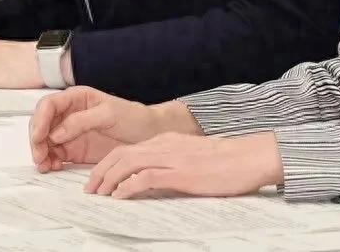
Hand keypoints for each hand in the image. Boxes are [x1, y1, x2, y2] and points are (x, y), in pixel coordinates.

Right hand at [29, 87, 199, 171]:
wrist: (149, 136)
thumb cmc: (133, 118)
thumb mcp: (109, 114)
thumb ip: (82, 120)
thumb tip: (56, 132)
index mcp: (77, 98)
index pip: (49, 105)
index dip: (40, 120)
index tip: (39, 137)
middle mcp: (70, 114)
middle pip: (42, 124)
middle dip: (37, 139)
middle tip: (39, 155)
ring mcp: (70, 133)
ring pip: (45, 141)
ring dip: (41, 153)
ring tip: (45, 165)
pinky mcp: (74, 150)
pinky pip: (55, 155)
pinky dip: (49, 162)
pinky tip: (52, 167)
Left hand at [86, 131, 283, 198]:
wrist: (249, 157)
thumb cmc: (226, 161)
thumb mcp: (192, 156)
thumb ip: (172, 161)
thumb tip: (155, 178)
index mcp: (167, 140)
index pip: (127, 148)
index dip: (108, 163)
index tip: (98, 178)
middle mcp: (164, 144)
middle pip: (120, 154)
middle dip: (100, 172)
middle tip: (90, 189)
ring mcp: (170, 158)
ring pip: (126, 163)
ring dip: (107, 180)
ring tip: (98, 195)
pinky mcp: (179, 173)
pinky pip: (143, 179)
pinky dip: (126, 188)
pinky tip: (118, 198)